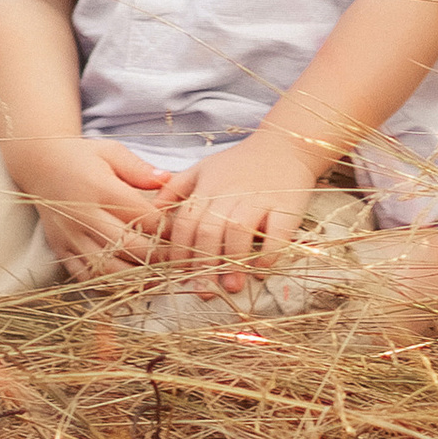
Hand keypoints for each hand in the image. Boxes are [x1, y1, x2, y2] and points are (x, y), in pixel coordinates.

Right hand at [2, 133, 174, 277]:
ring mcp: (70, 236)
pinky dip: (107, 285)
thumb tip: (168, 180)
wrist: (40, 165)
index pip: (143, 217)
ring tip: (156, 278)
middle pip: (129, 246)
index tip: (181, 233)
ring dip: (135, 278)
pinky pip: (86, 278)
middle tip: (176, 260)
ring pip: (108, 269)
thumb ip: (139, 169)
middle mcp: (84, 215)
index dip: (166, 229)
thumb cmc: (83, 157)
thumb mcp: (112, 152)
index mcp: (101, 189)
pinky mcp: (61, 250)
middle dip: (157, 257)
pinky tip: (126, 285)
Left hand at [160, 131, 319, 291]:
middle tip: (204, 292)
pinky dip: (269, 253)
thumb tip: (151, 212)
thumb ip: (176, 189)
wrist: (284, 145)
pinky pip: (277, 232)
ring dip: (233, 262)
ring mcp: (259, 198)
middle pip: (210, 230)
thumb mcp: (203, 168)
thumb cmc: (240, 163)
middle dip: (204, 264)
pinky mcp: (286, 204)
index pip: (186, 223)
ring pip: (238, 230)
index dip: (180, 252)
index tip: (181, 276)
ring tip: (231, 286)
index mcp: (208, 187)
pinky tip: (262, 270)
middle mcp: (230, 192)